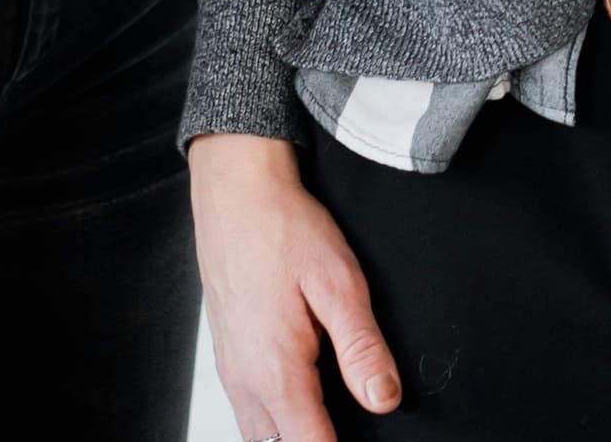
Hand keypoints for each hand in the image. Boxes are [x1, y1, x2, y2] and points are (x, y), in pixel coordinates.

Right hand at [193, 133, 399, 441]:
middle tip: (349, 422)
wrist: (235, 192)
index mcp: (276, 370)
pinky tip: (301, 396)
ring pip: (260, 434)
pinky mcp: (227, 357)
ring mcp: (231, 371)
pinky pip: (247, 410)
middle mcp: (245, 380)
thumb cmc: (283, 228)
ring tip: (328, 415)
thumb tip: (383, 399)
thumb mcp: (339, 283)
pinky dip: (274, 418)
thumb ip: (362, 347)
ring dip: (293, 433)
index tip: (370, 440)